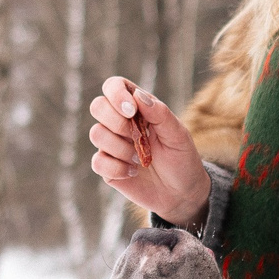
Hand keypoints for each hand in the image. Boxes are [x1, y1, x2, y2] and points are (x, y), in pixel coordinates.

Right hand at [87, 76, 211, 228]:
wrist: (181, 193)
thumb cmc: (182, 159)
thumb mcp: (178, 135)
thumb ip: (160, 113)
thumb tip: (138, 95)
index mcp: (137, 108)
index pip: (114, 86)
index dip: (116, 93)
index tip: (131, 111)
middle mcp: (120, 122)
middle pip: (97, 106)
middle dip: (116, 122)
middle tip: (137, 137)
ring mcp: (111, 144)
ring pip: (96, 134)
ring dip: (121, 148)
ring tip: (142, 160)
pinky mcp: (107, 167)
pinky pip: (97, 161)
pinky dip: (117, 168)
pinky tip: (133, 172)